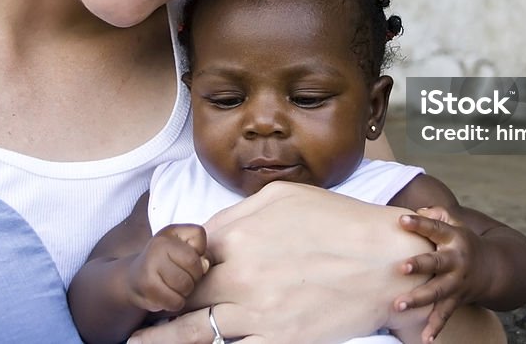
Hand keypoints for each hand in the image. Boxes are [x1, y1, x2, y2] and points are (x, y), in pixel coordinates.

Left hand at [127, 182, 431, 343]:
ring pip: (194, 333)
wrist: (389, 262)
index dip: (172, 269)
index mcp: (237, 237)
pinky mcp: (280, 342)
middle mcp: (240, 277)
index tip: (161, 278)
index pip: (186, 256)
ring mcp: (258, 314)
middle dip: (160, 306)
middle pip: (184, 297)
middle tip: (136, 318)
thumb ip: (236, 213)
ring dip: (163, 340)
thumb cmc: (339, 222)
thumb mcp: (284, 196)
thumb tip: (206, 232)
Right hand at [129, 224, 208, 312]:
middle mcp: (158, 245)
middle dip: (194, 278)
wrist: (133, 277)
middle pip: (194, 268)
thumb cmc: (166, 262)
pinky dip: (175, 303)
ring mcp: (151, 265)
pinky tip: (166, 296)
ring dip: (185, 292)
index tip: (187, 262)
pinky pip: (175, 301)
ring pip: (186, 286)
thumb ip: (201, 251)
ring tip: (174, 287)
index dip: (199, 259)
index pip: (199, 245)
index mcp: (170, 233)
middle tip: (182, 278)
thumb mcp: (184, 248)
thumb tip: (204, 266)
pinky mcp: (147, 287)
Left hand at [395, 206, 481, 342]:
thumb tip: (415, 212)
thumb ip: (436, 214)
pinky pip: (445, 314)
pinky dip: (436, 327)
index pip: (435, 228)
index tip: (402, 220)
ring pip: (437, 291)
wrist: (494, 269)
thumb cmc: (462, 241)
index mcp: (454, 238)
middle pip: (436, 262)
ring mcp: (456, 282)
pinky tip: (426, 339)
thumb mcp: (455, 223)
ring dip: (418, 299)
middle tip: (401, 267)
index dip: (419, 223)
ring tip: (398, 304)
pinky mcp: (456, 299)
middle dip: (419, 265)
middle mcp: (456, 260)